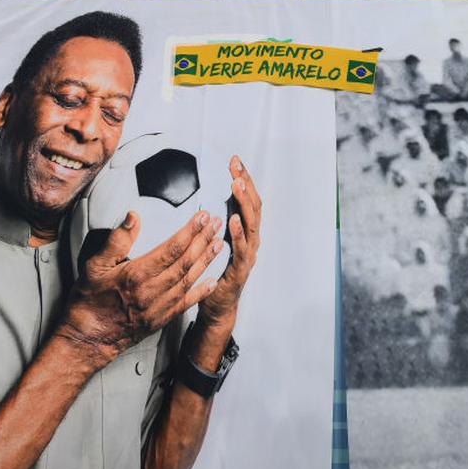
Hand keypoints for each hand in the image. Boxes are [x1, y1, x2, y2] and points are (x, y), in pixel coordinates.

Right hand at [57, 209, 223, 367]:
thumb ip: (116, 241)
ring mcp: (158, 307)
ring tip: (218, 245)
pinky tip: (212, 281)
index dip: (190, 231)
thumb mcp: (93, 266)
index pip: (171, 248)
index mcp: (136, 275)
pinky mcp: (160, 320)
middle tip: (216, 225)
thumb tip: (132, 218)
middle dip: (203, 240)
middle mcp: (151, 291)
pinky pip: (186, 303)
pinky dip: (201, 292)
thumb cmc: (89, 302)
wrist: (88, 337)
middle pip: (185, 262)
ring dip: (206, 261)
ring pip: (189, 280)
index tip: (202, 218)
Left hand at [197, 156, 263, 328]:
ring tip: (236, 185)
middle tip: (236, 166)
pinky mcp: (240, 270)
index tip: (235, 161)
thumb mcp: (217, 242)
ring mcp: (249, 255)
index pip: (249, 200)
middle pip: (254, 206)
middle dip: (246, 184)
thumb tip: (213, 201)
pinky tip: (233, 218)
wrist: (218, 307)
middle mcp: (252, 240)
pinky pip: (241, 249)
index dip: (244, 180)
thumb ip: (218, 223)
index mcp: (246, 232)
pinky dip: (238, 233)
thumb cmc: (217, 273)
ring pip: (251, 224)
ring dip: (244, 203)